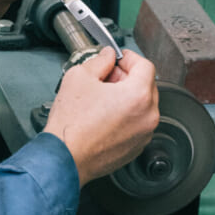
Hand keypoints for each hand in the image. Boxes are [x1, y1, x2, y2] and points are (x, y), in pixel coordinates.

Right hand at [44, 48, 158, 187]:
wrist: (65, 158)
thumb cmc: (71, 125)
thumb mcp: (80, 77)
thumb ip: (100, 61)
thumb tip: (108, 57)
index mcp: (138, 96)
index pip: (145, 66)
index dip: (129, 58)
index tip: (119, 58)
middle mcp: (148, 116)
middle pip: (146, 85)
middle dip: (128, 77)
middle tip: (107, 77)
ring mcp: (144, 134)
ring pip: (143, 106)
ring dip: (127, 97)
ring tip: (102, 99)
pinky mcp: (136, 147)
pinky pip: (137, 124)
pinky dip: (126, 117)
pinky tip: (104, 116)